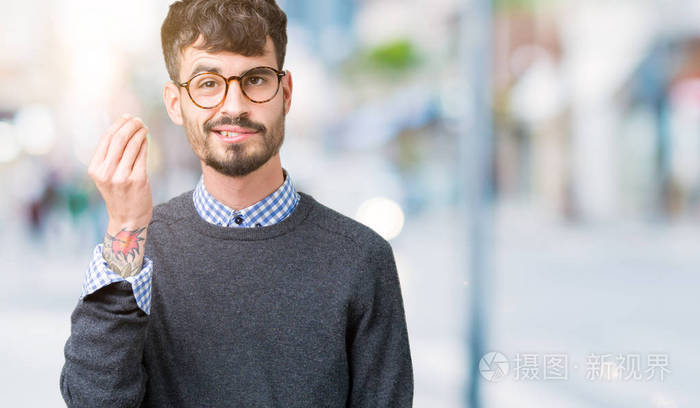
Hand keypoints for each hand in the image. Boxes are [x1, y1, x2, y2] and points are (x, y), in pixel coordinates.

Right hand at [88, 114, 151, 232]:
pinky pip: (142, 156)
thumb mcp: (106, 176)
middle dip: (129, 125)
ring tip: (143, 127)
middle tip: (138, 120)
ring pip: (132, 146)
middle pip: (118, 139)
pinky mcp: (138, 180)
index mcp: (95, 169)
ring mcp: (122, 176)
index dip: (117, 125)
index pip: (106, 140)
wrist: (128, 219)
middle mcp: (106, 172)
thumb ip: (110, 156)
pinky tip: (147, 138)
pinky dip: (145, 144)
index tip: (126, 117)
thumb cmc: (119, 194)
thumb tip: (122, 129)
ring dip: (139, 132)